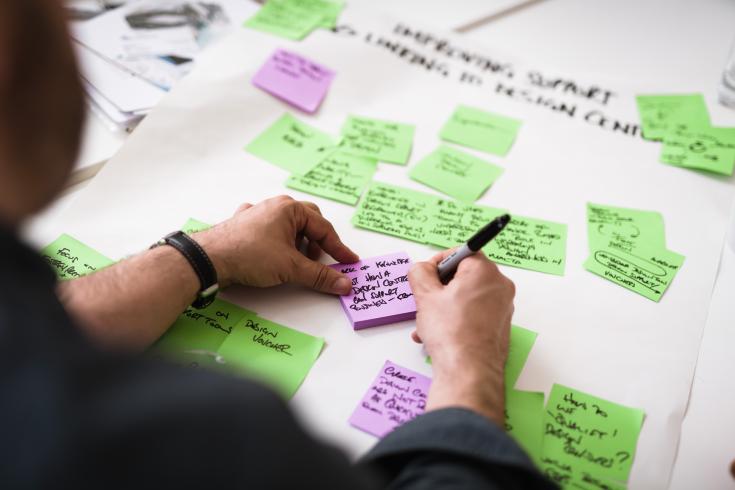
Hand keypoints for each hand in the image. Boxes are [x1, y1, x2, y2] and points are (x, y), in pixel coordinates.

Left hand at [194, 196, 357, 293]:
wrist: (210, 258)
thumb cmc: (250, 255)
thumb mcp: (291, 267)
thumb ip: (320, 276)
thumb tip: (343, 282)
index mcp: (290, 209)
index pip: (324, 229)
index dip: (338, 248)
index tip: (349, 262)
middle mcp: (275, 206)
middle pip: (308, 221)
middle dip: (317, 242)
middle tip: (320, 260)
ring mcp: (258, 213)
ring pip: (288, 224)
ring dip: (297, 241)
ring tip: (295, 260)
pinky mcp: (243, 224)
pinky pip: (267, 227)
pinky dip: (276, 239)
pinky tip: (272, 250)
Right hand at [408, 250, 514, 424]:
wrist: (469, 372)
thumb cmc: (451, 332)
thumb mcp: (425, 295)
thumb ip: (420, 272)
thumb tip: (422, 269)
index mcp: (484, 271)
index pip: (461, 253)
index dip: (439, 262)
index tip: (426, 275)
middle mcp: (499, 286)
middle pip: (464, 276)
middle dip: (440, 288)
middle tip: (425, 300)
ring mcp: (502, 307)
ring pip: (466, 298)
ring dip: (444, 307)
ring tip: (426, 324)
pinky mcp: (499, 326)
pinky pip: (474, 314)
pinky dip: (456, 319)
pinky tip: (437, 335)